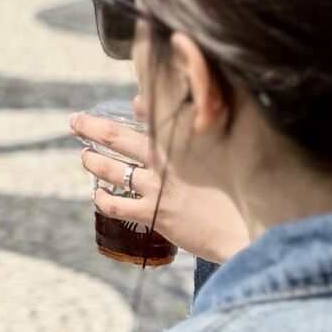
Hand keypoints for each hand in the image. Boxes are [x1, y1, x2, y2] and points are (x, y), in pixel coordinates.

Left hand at [71, 112, 250, 264]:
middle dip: (91, 127)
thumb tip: (195, 111)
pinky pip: (114, 205)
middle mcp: (164, 160)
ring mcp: (156, 187)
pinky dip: (101, 198)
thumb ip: (216, 128)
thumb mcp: (234, 152)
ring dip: (93, 161)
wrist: (255, 228)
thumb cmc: (250, 190)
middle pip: (116, 137)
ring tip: (84, 156)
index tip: (132, 103)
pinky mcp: (153, 214)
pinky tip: (98, 195)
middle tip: (75, 121)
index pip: (152, 112)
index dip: (139, 106)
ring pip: (110, 169)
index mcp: (184, 141)